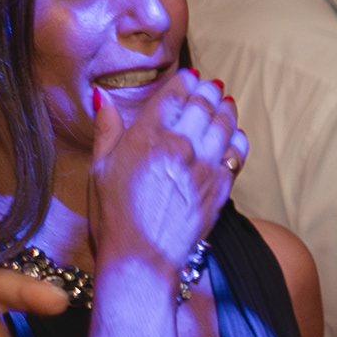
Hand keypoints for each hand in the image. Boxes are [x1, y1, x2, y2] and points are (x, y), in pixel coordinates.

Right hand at [88, 69, 243, 278]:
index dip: (184, 83)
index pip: (173, 96)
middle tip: (210, 86)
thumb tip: (101, 96)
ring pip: (224, 124)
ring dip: (225, 110)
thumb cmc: (113, 216)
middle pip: (202, 105)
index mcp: (146, 136)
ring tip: (225, 102)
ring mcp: (204, 165)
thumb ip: (106, 130)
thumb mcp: (99, 169)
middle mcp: (179, 145)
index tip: (190, 78)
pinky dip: (237, 138)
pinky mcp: (221, 186)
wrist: (141, 258)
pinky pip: (237, 152)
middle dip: (207, 92)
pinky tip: (235, 134)